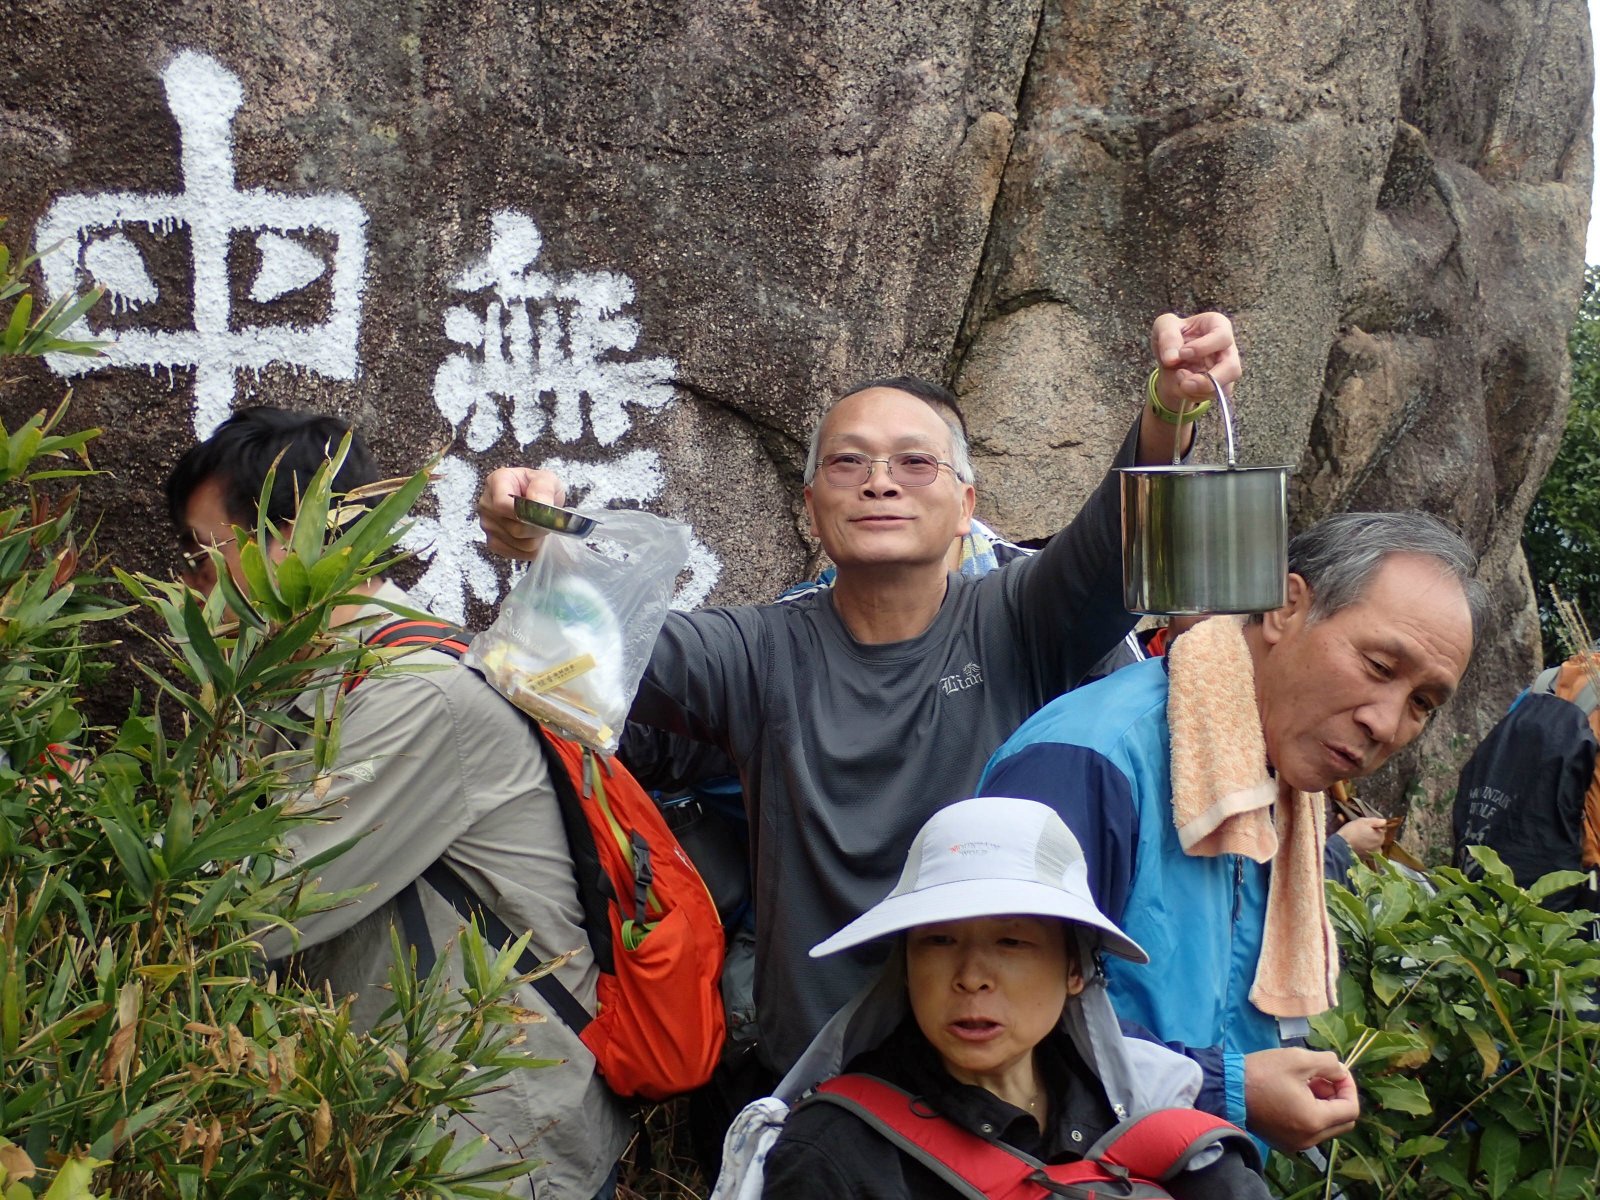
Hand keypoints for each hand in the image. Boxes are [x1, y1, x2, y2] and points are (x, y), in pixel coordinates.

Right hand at [476, 467, 565, 559]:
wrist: (537, 501)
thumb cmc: (540, 488)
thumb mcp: (547, 479)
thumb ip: (544, 489)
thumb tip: (540, 506)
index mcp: (497, 481)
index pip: (502, 504)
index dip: (526, 514)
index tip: (543, 514)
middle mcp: (486, 504)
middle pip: (515, 528)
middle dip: (538, 528)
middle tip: (546, 519)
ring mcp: (487, 525)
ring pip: (520, 544)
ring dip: (537, 539)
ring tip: (537, 525)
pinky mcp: (492, 543)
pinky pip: (518, 554)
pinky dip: (531, 549)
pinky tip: (531, 535)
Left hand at [1137, 312, 1241, 463]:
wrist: (1170, 361)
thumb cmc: (1170, 338)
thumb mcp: (1162, 328)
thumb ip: (1166, 337)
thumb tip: (1172, 359)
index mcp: (1217, 326)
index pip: (1222, 335)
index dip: (1202, 347)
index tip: (1178, 355)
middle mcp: (1227, 350)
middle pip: (1234, 367)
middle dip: (1209, 379)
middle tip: (1185, 383)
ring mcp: (1224, 372)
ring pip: (1225, 389)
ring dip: (1201, 393)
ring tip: (1181, 387)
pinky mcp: (1217, 390)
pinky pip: (1214, 401)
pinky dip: (1197, 399)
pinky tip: (1183, 390)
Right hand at [1243, 1047, 1358, 1150]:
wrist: (1227, 1089)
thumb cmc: (1262, 1073)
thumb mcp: (1298, 1059)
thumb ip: (1328, 1063)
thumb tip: (1340, 1071)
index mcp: (1314, 1120)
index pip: (1351, 1109)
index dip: (1349, 1086)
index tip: (1336, 1070)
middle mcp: (1309, 1139)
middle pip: (1342, 1121)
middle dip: (1338, 1097)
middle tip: (1321, 1077)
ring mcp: (1296, 1144)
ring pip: (1326, 1127)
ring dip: (1324, 1105)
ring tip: (1306, 1083)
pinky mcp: (1284, 1142)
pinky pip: (1309, 1131)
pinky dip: (1310, 1114)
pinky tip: (1294, 1095)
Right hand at [1335, 816, 1389, 860]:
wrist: (1340, 846)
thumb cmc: (1352, 831)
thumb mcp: (1362, 821)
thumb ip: (1375, 821)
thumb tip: (1384, 821)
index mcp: (1380, 836)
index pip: (1382, 830)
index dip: (1375, 827)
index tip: (1366, 826)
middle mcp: (1379, 846)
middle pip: (1379, 838)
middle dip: (1373, 835)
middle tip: (1362, 832)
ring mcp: (1373, 854)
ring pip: (1375, 846)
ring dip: (1370, 843)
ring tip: (1360, 840)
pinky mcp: (1367, 858)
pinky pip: (1370, 853)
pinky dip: (1367, 849)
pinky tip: (1360, 846)